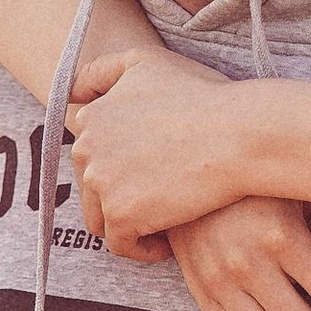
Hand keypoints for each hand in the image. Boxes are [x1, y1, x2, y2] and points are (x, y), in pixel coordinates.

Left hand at [67, 47, 267, 247]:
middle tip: (166, 196)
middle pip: (94, 189)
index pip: (92, 156)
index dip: (122, 165)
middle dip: (124, 194)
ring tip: (166, 221)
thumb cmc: (203, 97)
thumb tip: (73, 94)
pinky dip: (143, 248)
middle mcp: (86, 149)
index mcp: (91, 117)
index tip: (153, 169)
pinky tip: (169, 242)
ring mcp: (101, 183)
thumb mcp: (147, 62)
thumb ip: (102, 71)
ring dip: (130, 223)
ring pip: (103, 219)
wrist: (237, 134)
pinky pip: (122, 245)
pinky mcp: (121, 214)